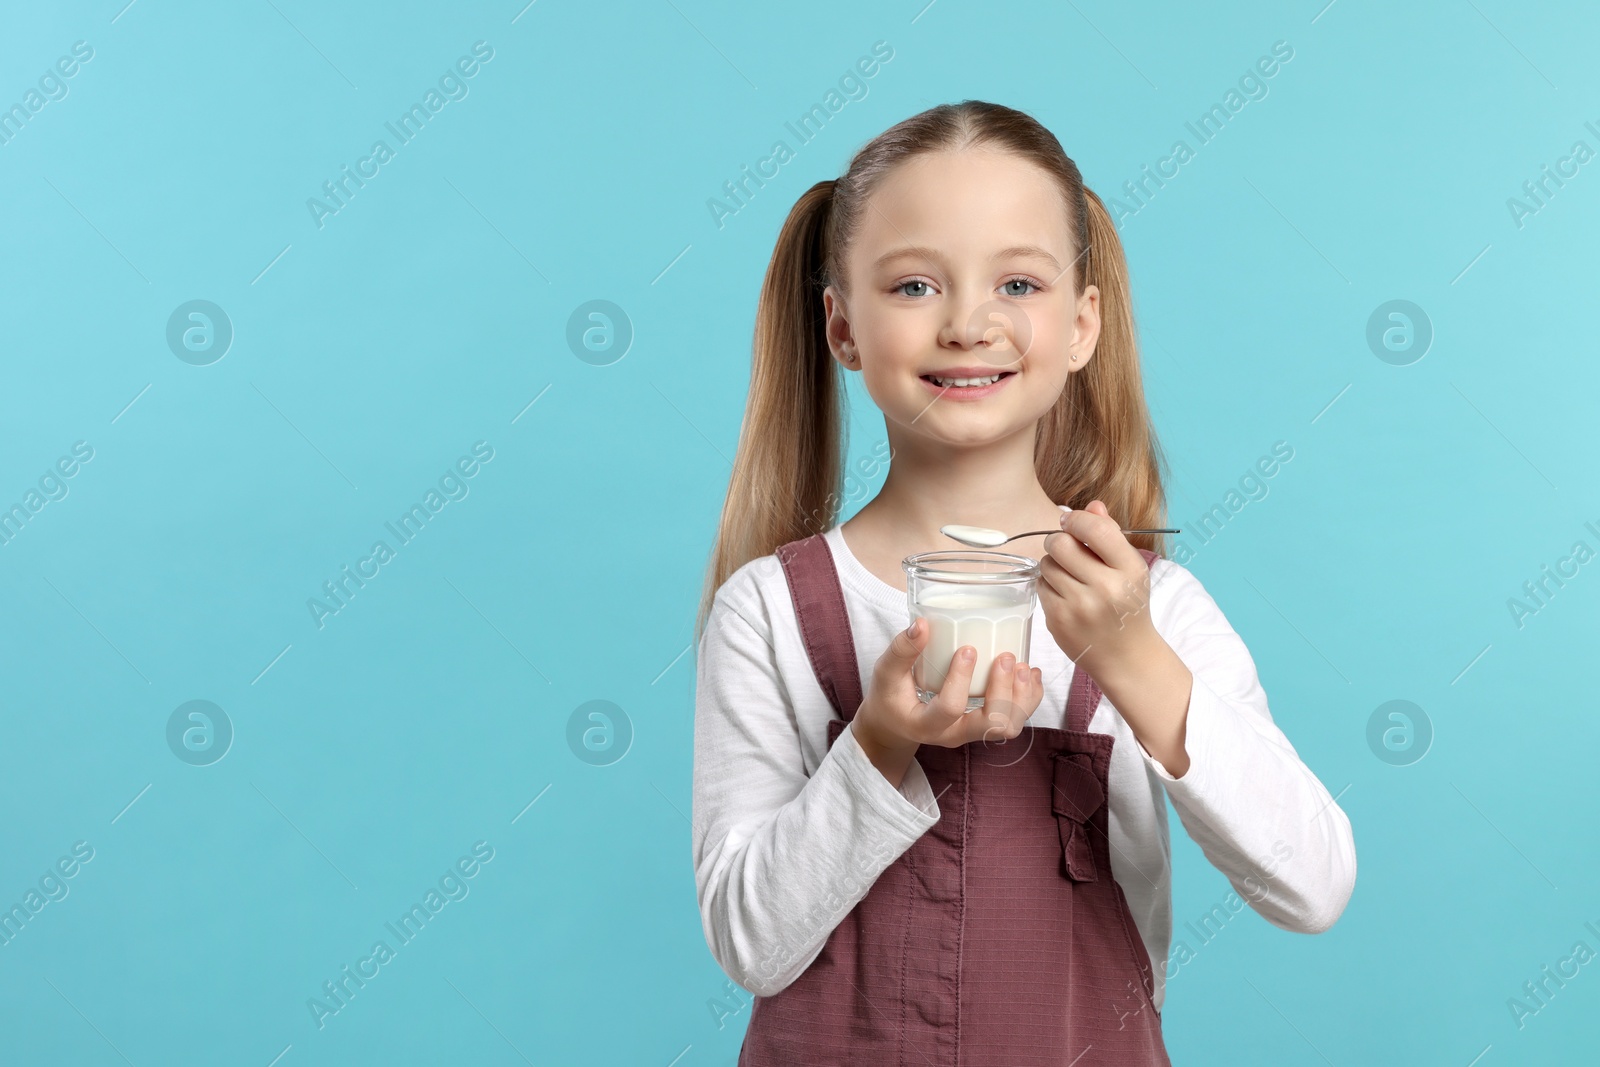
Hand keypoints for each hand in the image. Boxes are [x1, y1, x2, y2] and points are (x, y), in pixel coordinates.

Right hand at [852, 618, 1043, 786]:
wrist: (895, 723)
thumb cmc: (890, 696)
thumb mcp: (886, 673)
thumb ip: (901, 649)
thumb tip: (922, 624)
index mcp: (926, 725)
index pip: (951, 708)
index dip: (962, 679)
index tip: (967, 649)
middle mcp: (954, 734)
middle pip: (991, 725)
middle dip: (1004, 691)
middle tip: (1005, 658)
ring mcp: (972, 733)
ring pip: (1009, 726)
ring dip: (1021, 697)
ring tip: (1022, 666)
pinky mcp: (984, 725)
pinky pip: (1015, 719)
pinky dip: (1029, 697)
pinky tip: (1031, 673)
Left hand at [1040, 500, 1157, 679]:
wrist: (1125, 655)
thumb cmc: (1127, 606)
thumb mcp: (1130, 569)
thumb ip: (1110, 535)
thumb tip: (1092, 505)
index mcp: (1130, 571)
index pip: (1096, 529)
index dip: (1076, 519)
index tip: (1070, 521)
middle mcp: (1106, 588)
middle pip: (1061, 543)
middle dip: (1058, 540)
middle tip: (1065, 548)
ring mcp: (1080, 607)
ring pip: (1047, 564)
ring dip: (1053, 563)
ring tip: (1069, 575)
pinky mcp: (1059, 621)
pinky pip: (1040, 586)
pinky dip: (1048, 585)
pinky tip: (1064, 594)